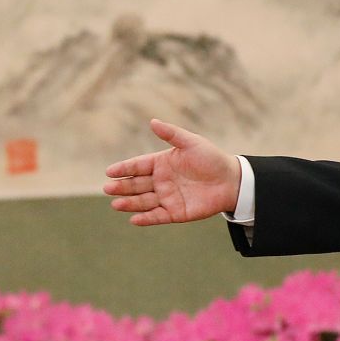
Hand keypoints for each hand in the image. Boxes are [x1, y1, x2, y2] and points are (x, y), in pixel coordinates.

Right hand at [104, 119, 241, 225]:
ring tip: (115, 204)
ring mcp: (167, 197)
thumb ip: (171, 134)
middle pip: (136, 184)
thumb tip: (152, 121)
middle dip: (122, 187)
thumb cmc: (211, 158)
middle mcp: (161, 181)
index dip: (124, 168)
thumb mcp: (191, 143)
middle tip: (108, 188)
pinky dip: (146, 218)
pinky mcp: (175, 213)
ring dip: (129, 203)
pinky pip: (157, 216)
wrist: (232, 180)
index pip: (138, 166)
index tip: (110, 171)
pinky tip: (134, 219)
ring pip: (143, 201)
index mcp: (161, 163)